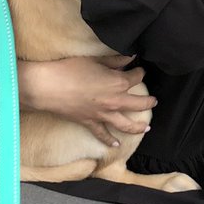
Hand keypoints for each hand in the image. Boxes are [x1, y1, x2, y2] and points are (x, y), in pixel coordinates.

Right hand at [17, 54, 155, 147]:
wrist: (49, 87)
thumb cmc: (71, 69)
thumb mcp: (96, 61)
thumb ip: (116, 61)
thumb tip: (130, 58)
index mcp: (118, 83)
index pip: (136, 78)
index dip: (139, 72)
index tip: (140, 70)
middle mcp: (115, 101)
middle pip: (138, 103)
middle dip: (148, 102)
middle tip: (154, 101)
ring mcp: (103, 115)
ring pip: (126, 124)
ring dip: (138, 127)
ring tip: (146, 127)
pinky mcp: (90, 123)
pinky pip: (103, 134)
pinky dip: (110, 141)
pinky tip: (117, 145)